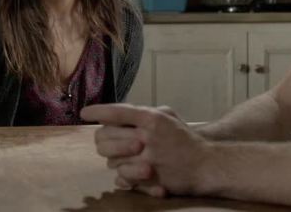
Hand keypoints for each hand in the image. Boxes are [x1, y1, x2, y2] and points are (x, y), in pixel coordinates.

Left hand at [81, 103, 210, 197]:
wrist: (205, 164)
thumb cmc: (185, 139)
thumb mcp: (168, 116)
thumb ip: (145, 112)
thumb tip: (118, 113)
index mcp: (152, 118)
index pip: (117, 112)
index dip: (97, 111)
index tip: (84, 113)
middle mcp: (147, 136)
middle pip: (104, 137)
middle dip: (100, 140)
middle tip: (104, 142)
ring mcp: (146, 159)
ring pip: (110, 160)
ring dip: (114, 160)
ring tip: (125, 158)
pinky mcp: (147, 178)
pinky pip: (121, 178)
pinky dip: (122, 176)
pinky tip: (130, 171)